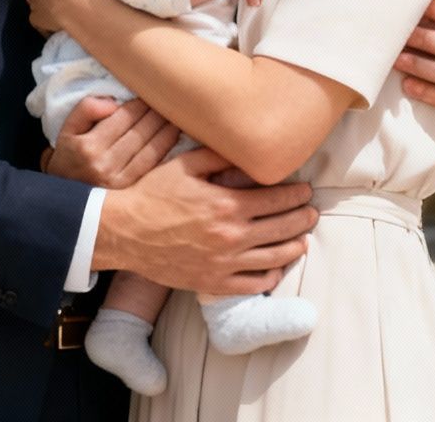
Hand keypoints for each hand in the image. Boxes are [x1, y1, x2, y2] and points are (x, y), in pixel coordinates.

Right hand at [44, 96, 179, 188]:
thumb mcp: (66, 131)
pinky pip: (153, 164)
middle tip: (170, 99)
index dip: (140, 103)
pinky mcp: (131, 190)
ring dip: (167, 128)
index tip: (150, 93)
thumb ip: (85, 110)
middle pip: (140, 131)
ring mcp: (120, 179)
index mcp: (88, 146)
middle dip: (157, 113)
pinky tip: (174, 135)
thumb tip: (113, 103)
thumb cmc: (69, 159)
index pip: (123, 117)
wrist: (68, 200)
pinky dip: (166, 147)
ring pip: (151, 147)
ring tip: (177, 114)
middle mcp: (105, 163)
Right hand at [92, 147, 316, 296]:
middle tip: (311, 212)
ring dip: (294, 246)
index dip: (296, 195)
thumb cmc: (151, 195)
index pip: (276, 200)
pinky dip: (270, 276)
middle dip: (303, 219)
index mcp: (227, 205)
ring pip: (274, 258)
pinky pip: (252, 284)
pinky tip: (275, 267)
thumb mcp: (183, 165)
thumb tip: (243, 151)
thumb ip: (217, 156)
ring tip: (302, 239)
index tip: (305, 191)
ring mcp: (224, 264)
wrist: (123, 232)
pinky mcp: (212, 283)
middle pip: (282, 229)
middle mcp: (231, 237)